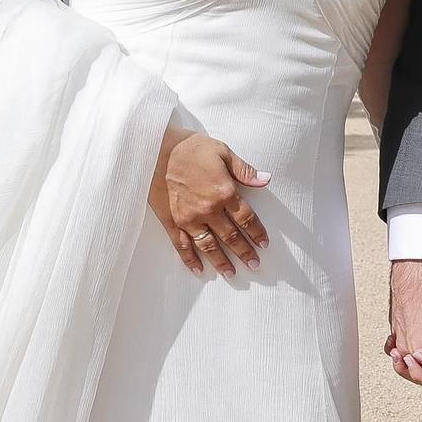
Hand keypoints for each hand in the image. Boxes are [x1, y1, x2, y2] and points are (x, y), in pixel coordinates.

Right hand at [147, 125, 270, 278]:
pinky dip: (191, 259)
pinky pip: (182, 245)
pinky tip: (198, 269)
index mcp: (224, 192)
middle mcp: (208, 210)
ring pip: (209, 246)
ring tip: (231, 273)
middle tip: (254, 264)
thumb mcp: (222, 151)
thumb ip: (244, 170)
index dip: (257, 232)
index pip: (246, 218)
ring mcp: (189, 218)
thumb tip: (266, 179)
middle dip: (244, 252)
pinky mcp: (172, 221)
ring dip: (221, 261)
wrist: (156, 150)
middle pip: (231, 236)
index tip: (264, 243)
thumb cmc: (190, 148)